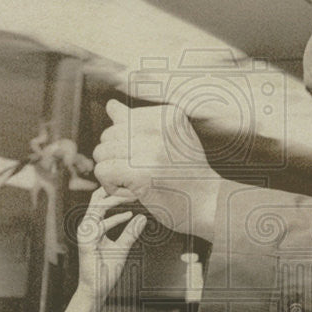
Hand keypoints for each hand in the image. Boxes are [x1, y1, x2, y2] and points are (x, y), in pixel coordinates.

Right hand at [75, 187, 146, 303]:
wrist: (96, 289)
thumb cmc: (106, 270)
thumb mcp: (122, 247)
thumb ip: (130, 233)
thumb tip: (142, 218)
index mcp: (93, 226)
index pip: (100, 202)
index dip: (113, 192)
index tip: (132, 187)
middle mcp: (87, 227)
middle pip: (96, 199)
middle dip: (113, 191)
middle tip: (132, 185)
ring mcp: (85, 234)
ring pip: (96, 209)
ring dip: (114, 201)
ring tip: (131, 196)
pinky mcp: (86, 243)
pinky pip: (100, 226)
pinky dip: (114, 220)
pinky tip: (128, 216)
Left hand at [92, 99, 221, 239]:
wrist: (209, 205)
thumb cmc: (189, 175)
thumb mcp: (170, 140)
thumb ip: (140, 123)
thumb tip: (110, 106)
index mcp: (168, 114)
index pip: (122, 120)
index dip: (126, 145)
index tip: (148, 160)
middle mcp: (159, 126)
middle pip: (109, 135)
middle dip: (117, 158)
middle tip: (142, 174)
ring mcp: (150, 149)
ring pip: (102, 152)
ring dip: (114, 173)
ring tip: (138, 182)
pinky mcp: (140, 173)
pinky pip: (103, 171)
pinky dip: (110, 186)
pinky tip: (130, 192)